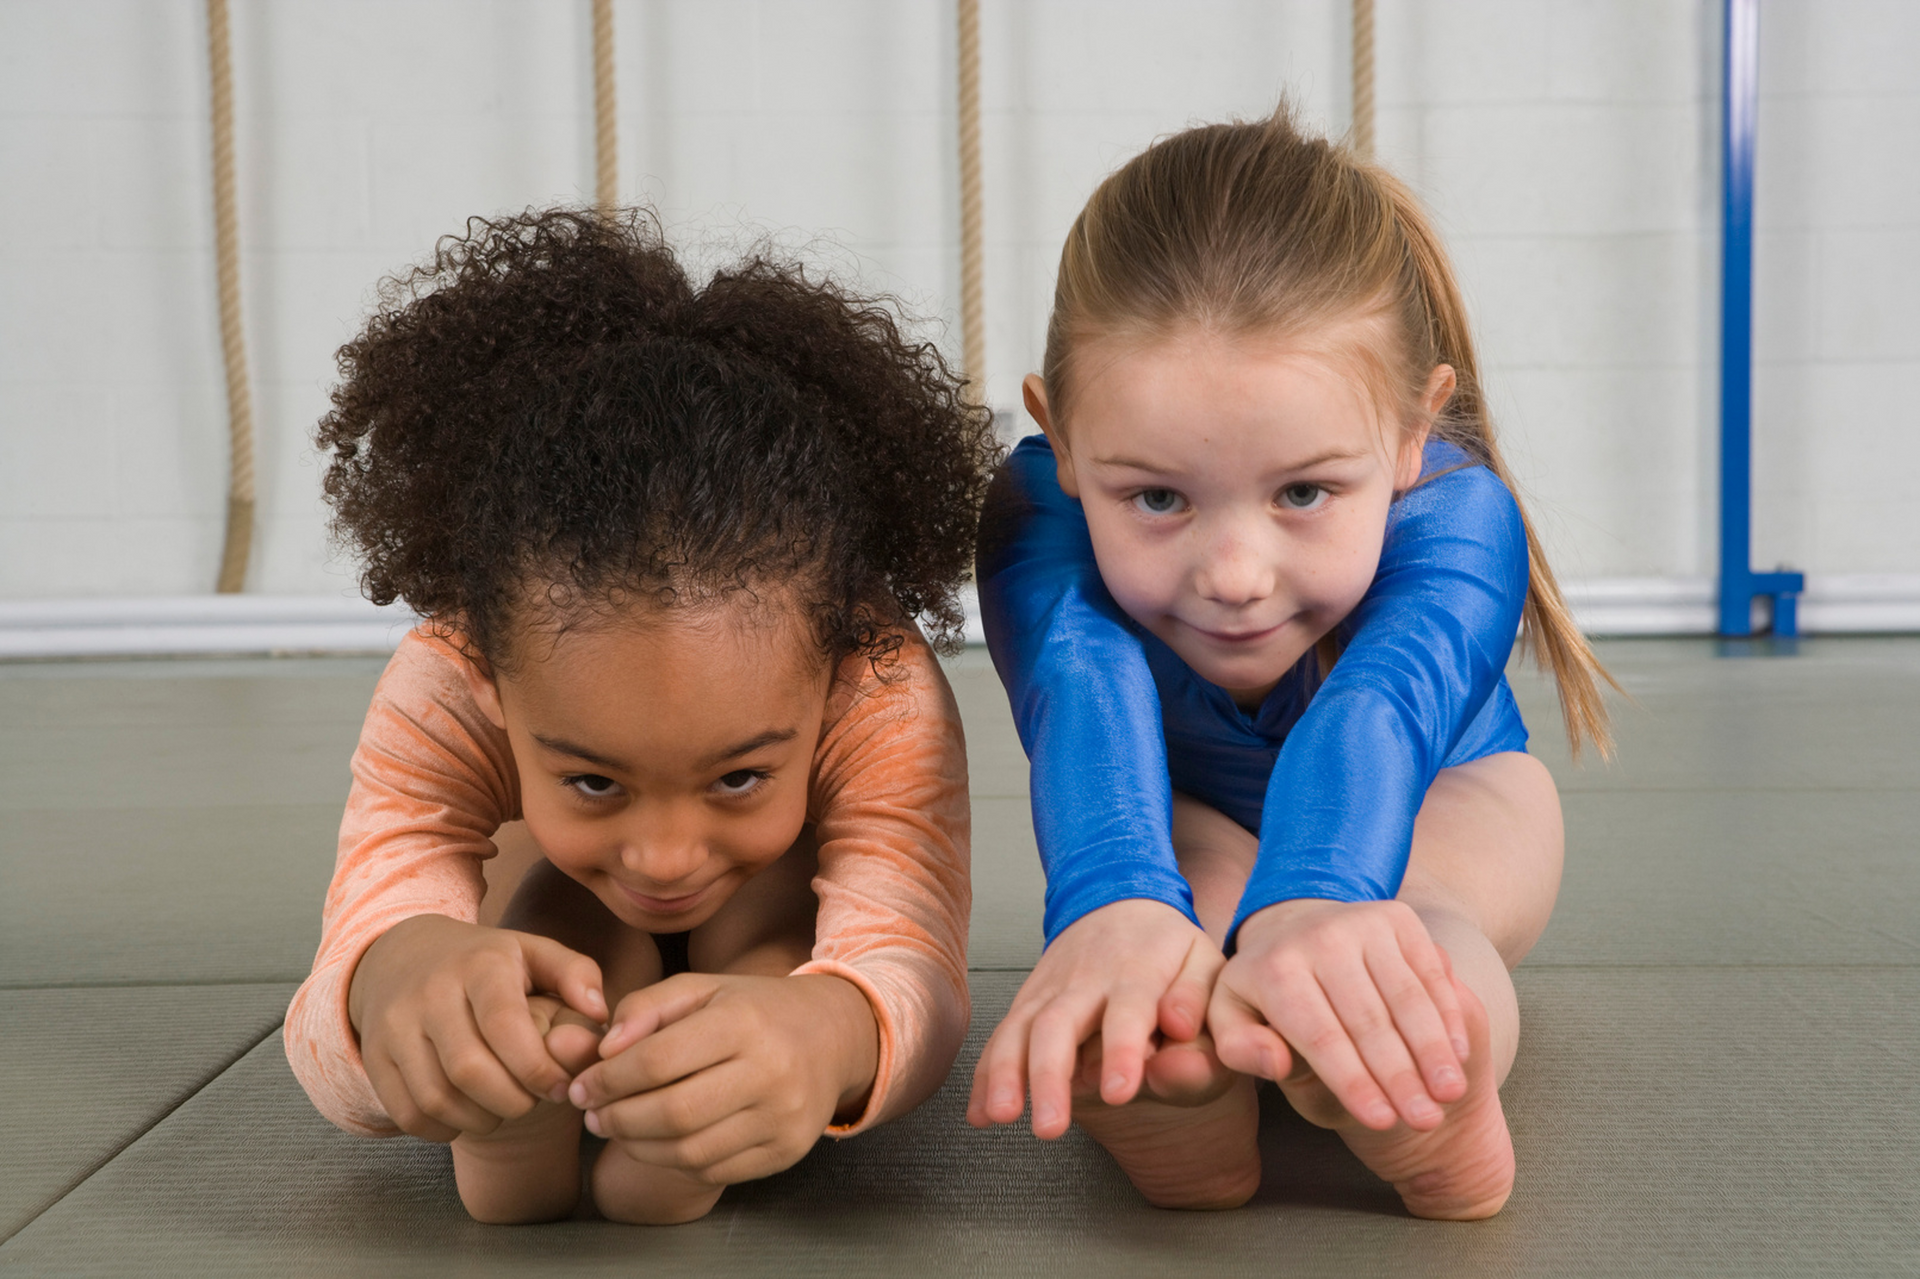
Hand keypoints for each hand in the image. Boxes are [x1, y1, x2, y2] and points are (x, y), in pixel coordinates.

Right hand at [348, 913, 607, 1140]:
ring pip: (436, 1098)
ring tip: (502, 1110)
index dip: (538, 1068)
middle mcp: (429, 993)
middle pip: (469, 1070)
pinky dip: (443, 1129)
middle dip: (512, 1102)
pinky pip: (407, 1114)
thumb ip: (576, 974)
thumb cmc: (485, 963)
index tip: (561, 1087)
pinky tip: (467, 1115)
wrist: (401, 954)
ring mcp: (394, 1026)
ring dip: (480, 1120)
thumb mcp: (533, 951)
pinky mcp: (374, 1057)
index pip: (505, 1026)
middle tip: (531, 1102)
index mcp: (479, 965)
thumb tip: (601, 1012)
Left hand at [566, 972, 878, 1185]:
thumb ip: (646, 1007)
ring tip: (618, 1128)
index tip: (583, 1085)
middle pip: (672, 1112)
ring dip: (638, 1146)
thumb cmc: (754, 1009)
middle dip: (617, 1118)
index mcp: (744, 1022)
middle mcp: (771, 1072)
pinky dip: (673, 1161)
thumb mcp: (702, 988)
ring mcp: (783, 1117)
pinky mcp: (786, 1151)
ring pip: (689, 1151)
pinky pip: (712, 1169)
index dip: (609, 1080)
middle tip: (592, 1114)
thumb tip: (602, 1051)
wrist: (833, 1036)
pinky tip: (658, 1142)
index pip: (659, 1060)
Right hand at [966, 899, 1221, 1138]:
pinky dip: (986, 1074)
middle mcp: (1085, 980)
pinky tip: (980, 1113)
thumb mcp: (1204, 960)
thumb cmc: (1168, 947)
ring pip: (1020, 1029)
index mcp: (1137, 971)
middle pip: (1059, 1024)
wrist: (1120, 901)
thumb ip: (1197, 998)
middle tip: (1050, 1128)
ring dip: (1006, 1073)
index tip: (1118, 1092)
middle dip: (1049, 1076)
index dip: (1121, 1051)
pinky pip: (1003, 1036)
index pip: (1127, 1011)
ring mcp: (1050, 989)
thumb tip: (1179, 1026)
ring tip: (1000, 1116)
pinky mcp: (1028, 1000)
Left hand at [1209, 898, 1468, 1130]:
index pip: (1320, 1036)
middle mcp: (1319, 936)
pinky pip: (1431, 973)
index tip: (1381, 1123)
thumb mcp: (1232, 1023)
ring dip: (1432, 1050)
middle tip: (1426, 1123)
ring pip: (1407, 997)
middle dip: (1400, 1077)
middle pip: (1368, 1020)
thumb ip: (1242, 1049)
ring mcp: (1362, 921)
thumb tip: (1276, 1061)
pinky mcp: (1398, 918)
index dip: (1353, 1082)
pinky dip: (1447, 1016)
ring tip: (1449, 1096)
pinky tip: (1457, 1057)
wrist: (1292, 926)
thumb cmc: (1265, 997)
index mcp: (1272, 969)